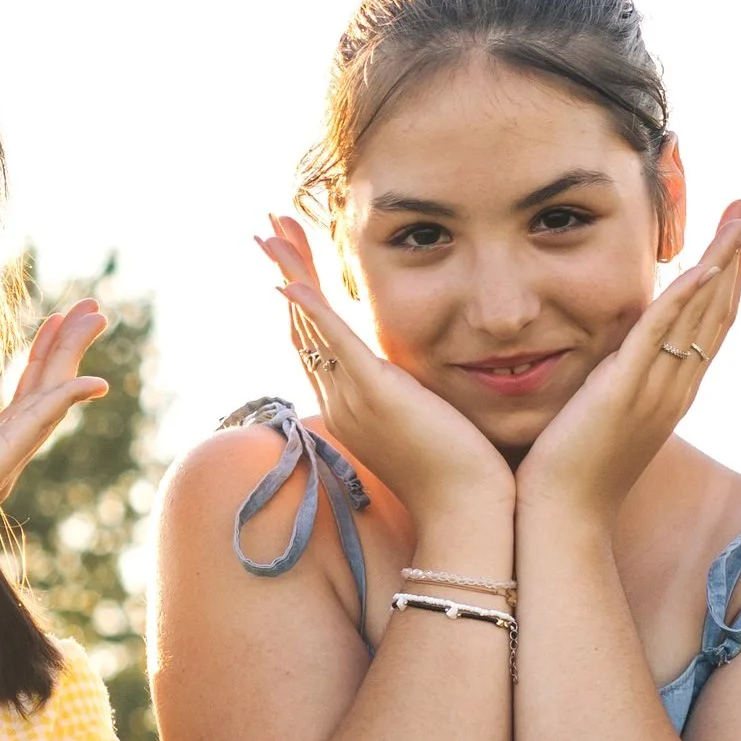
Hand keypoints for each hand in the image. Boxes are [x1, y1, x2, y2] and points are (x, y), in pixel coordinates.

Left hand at [0, 304, 110, 570]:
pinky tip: (90, 378)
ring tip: (93, 315)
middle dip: (67, 349)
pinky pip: (35, 425)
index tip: (56, 323)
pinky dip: (64, 400)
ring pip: (46, 400)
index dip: (40, 361)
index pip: (22, 402)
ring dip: (70, 357)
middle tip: (93, 309)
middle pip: (44, 395)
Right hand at [258, 217, 515, 526]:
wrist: (470, 513)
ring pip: (310, 324)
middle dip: (288, 270)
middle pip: (302, 325)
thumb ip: (420, 396)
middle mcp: (341, 400)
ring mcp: (353, 398)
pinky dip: (312, 309)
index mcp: (352, 406)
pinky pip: (335, 344)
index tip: (293, 256)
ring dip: (290, 272)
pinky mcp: (377, 394)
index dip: (301, 296)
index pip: (317, 341)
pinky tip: (288, 281)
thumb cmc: (464, 473)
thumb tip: (428, 380)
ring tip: (271, 231)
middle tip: (270, 227)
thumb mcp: (432, 423)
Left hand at [517, 202, 740, 519]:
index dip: (730, 278)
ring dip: (726, 261)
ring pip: (703, 314)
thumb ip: (613, 383)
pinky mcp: (626, 390)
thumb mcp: (601, 415)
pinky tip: (706, 263)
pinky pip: (664, 333)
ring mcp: (657, 389)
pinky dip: (688, 295)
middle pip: (721, 310)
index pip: (713, 324)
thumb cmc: (569, 473)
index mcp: (673, 392)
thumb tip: (609, 359)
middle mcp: (677, 388)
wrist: (560, 519)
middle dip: (738, 256)